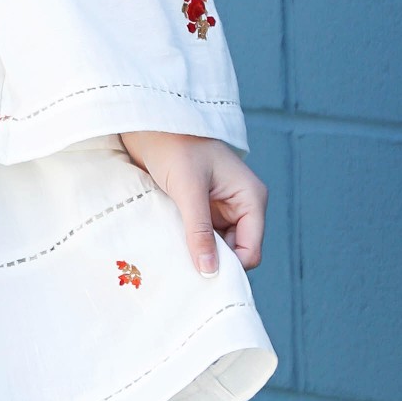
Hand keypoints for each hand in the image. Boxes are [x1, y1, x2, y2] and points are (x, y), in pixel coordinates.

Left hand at [117, 131, 265, 274]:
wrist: (150, 124)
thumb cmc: (175, 146)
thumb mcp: (188, 190)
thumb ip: (199, 232)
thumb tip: (209, 272)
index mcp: (250, 198)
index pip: (251, 249)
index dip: (231, 267)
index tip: (202, 276)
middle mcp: (240, 206)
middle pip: (236, 252)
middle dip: (214, 262)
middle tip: (185, 272)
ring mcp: (221, 208)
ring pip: (217, 247)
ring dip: (199, 253)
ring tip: (175, 259)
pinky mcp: (201, 209)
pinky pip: (201, 237)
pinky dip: (189, 244)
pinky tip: (172, 248)